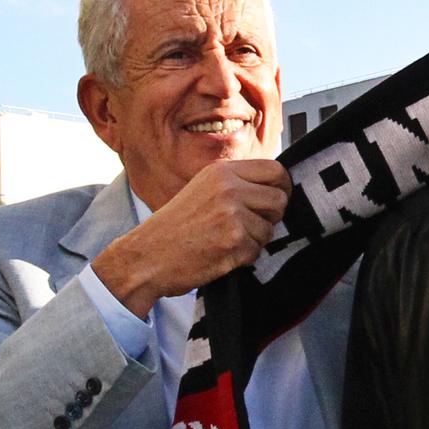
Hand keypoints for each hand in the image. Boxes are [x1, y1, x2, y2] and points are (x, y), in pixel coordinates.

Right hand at [92, 159, 290, 316]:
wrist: (146, 256)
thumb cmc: (175, 227)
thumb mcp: (202, 189)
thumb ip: (236, 184)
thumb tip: (277, 187)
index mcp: (222, 172)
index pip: (275, 170)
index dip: (282, 187)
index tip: (276, 199)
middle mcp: (229, 189)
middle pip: (279, 200)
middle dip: (271, 217)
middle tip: (248, 226)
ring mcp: (232, 215)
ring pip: (270, 229)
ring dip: (255, 240)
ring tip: (225, 240)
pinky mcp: (234, 242)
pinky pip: (258, 251)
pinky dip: (243, 257)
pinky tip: (220, 254)